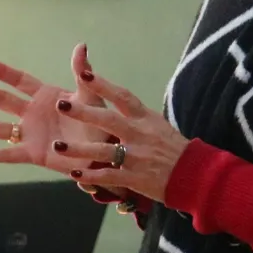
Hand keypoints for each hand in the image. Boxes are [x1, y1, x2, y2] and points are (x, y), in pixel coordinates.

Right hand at [0, 45, 110, 165]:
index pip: (20, 81)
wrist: (105, 148)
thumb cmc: (99, 120)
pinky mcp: (34, 154)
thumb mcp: (91, 94)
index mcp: (46, 97)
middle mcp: (33, 114)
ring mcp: (31, 134)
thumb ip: (82, 73)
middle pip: (3, 100)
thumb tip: (81, 46)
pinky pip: (9, 155)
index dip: (3, 73)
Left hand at [47, 68, 190, 202]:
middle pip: (108, 120)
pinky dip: (91, 176)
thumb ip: (137, 116)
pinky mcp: (135, 178)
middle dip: (83, 113)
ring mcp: (137, 157)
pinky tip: (75, 174)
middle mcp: (140, 134)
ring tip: (58, 147)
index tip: (85, 74)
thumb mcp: (158, 125)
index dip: (103, 85)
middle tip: (61, 105)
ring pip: (103, 151)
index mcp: (145, 118)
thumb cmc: (174, 148)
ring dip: (79, 150)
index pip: (122, 97)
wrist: (194, 174)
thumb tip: (119, 102)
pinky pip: (109, 177)